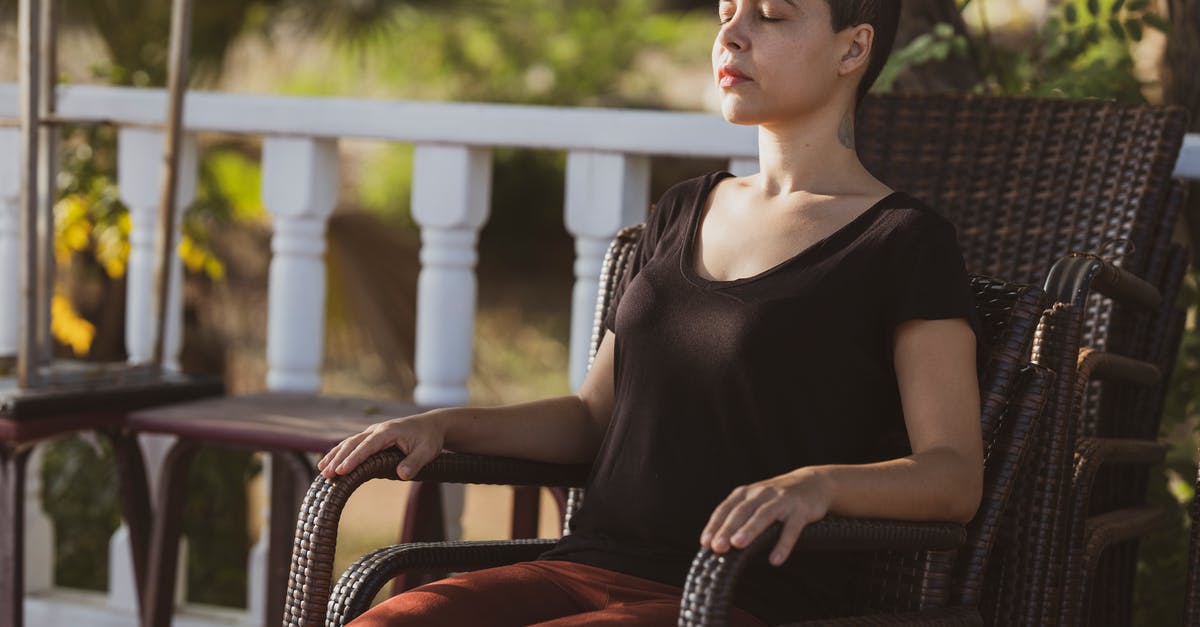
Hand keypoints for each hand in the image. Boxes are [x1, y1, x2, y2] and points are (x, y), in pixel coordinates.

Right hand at [317, 411, 445, 480]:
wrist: (432, 425)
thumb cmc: (429, 439)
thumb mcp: (428, 451)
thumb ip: (415, 462)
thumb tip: (402, 475)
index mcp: (388, 432)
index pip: (368, 446)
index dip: (354, 459)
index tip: (342, 470)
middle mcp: (377, 430)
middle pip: (353, 444)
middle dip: (339, 459)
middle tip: (326, 475)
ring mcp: (373, 433)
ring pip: (349, 443)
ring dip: (335, 456)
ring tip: (322, 471)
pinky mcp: (372, 438)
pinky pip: (352, 444)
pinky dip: (339, 453)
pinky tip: (328, 463)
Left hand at [700, 467, 833, 566]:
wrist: (813, 482)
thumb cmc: (777, 498)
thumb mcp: (756, 502)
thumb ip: (740, 518)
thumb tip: (719, 544)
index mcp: (747, 493)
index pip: (726, 508)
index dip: (715, 525)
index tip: (705, 542)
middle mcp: (762, 493)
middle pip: (741, 511)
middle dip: (728, 529)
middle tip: (718, 547)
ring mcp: (782, 500)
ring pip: (763, 515)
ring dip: (750, 530)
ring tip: (738, 545)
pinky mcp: (801, 510)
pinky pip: (791, 528)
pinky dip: (783, 544)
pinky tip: (775, 560)